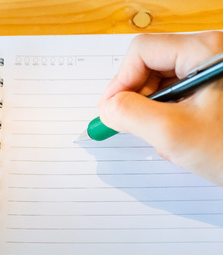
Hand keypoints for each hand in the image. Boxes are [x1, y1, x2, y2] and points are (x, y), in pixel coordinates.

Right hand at [98, 31, 222, 184]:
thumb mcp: (173, 133)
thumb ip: (130, 115)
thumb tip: (108, 107)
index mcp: (206, 52)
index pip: (142, 52)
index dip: (120, 80)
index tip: (111, 108)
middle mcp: (209, 55)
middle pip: (149, 66)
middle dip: (137, 100)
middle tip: (131, 125)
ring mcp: (211, 71)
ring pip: (160, 83)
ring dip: (151, 112)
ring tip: (163, 138)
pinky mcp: (211, 88)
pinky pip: (174, 95)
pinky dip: (166, 117)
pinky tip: (177, 137)